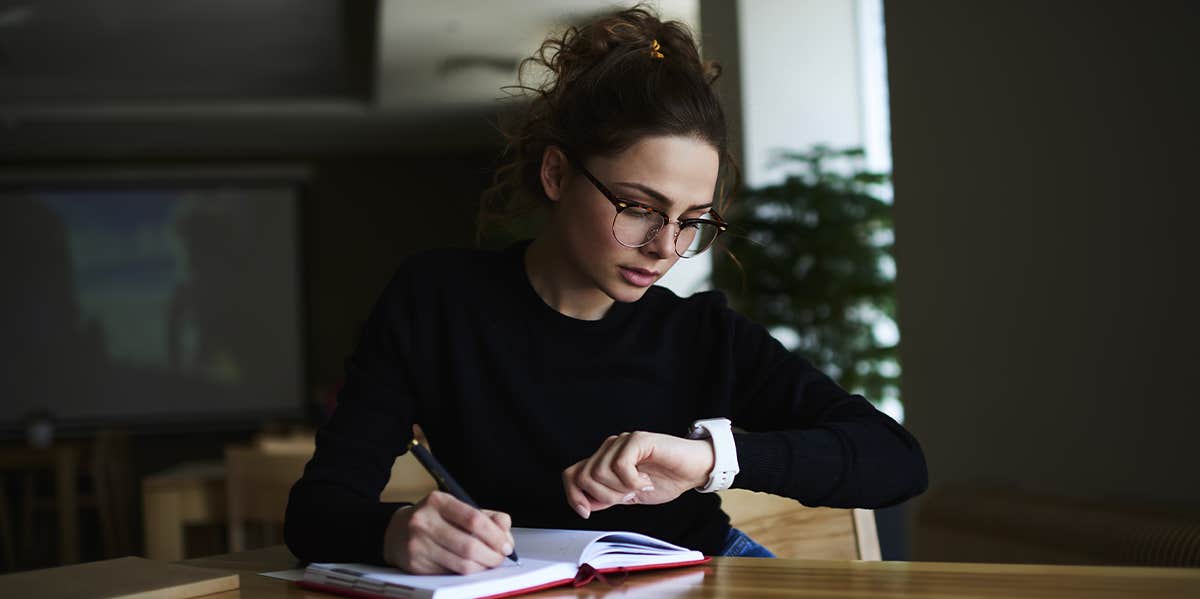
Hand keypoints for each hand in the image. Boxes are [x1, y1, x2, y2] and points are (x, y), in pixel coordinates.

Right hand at [382, 490, 514, 573]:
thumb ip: (486, 516)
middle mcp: (424, 522)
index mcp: (438, 501)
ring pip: (461, 564)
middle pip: (469, 546)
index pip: (473, 519)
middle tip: (500, 558)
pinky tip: (470, 567)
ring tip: (488, 563)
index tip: (506, 545)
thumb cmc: (435, 520)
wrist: (396, 532)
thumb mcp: (458, 509)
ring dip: (482, 568)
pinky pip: (450, 574)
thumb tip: (505, 531)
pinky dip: (466, 573)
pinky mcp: (415, 565)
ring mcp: (418, 545)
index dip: (495, 535)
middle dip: (492, 556)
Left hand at [562, 431, 714, 518]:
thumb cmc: (667, 479)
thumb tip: (584, 504)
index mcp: (605, 460)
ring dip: (621, 488)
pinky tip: (646, 481)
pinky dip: (633, 480)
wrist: (694, 470)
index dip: (573, 495)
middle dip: (605, 496)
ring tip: (640, 487)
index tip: (586, 512)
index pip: (572, 474)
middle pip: (584, 476)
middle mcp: (610, 448)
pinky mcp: (638, 439)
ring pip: (600, 472)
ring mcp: (623, 442)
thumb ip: (607, 497)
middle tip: (628, 496)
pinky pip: (620, 465)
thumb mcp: (630, 496)